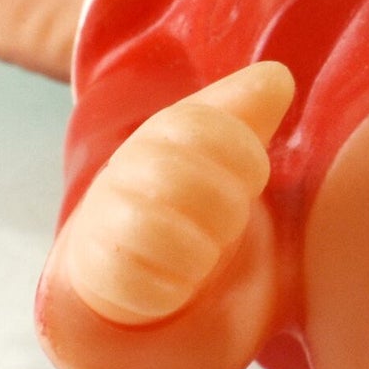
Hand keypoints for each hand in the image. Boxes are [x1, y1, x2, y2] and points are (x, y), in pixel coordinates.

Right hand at [57, 62, 295, 326]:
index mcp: (165, 131)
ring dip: (199, 253)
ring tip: (201, 261)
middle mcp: (126, 166)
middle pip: (184, 178)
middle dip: (225, 213)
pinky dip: (167, 290)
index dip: (243, 158)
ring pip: (158, 228)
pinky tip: (174, 288)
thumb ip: (249, 115)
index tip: (250, 182)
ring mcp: (102, 217)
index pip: (200, 123)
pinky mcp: (90, 273)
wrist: (138, 276)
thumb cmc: (197, 211)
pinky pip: (134, 280)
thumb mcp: (227, 158)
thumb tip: (278, 77)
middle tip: (224, 230)